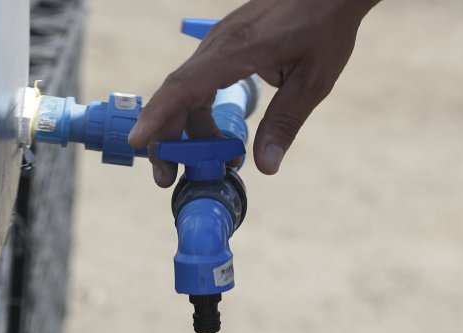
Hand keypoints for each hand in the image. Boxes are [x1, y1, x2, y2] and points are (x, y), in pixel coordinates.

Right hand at [128, 0, 377, 186]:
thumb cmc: (324, 25)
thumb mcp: (312, 80)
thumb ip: (284, 122)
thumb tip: (266, 167)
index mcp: (237, 50)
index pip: (185, 86)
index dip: (158, 116)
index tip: (138, 142)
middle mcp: (218, 46)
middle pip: (176, 94)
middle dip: (165, 139)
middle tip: (167, 178)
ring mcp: (219, 44)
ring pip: (187, 92)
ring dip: (188, 131)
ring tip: (210, 163)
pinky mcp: (225, 47)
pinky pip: (201, 83)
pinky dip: (201, 114)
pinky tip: (220, 137)